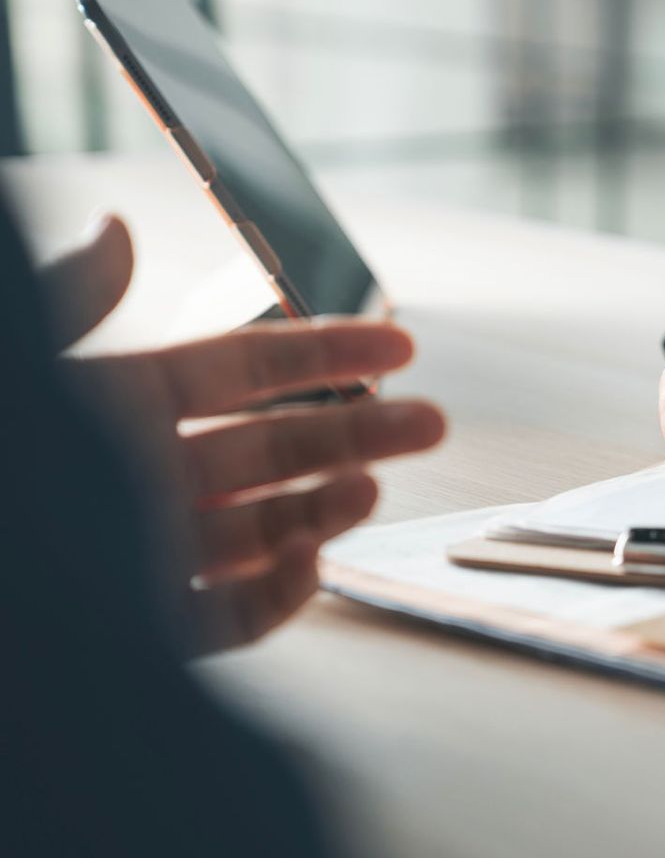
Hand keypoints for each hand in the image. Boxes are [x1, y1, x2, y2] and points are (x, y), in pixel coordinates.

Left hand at [44, 214, 447, 652]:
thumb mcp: (29, 372)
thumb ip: (72, 302)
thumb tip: (116, 229)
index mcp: (119, 403)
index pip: (243, 368)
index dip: (323, 353)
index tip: (400, 344)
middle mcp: (142, 476)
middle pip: (274, 448)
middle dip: (357, 433)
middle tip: (431, 421)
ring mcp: (148, 552)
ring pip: (262, 526)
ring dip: (327, 505)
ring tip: (376, 487)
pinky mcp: (148, 628)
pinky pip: (230, 614)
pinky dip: (280, 594)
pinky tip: (309, 562)